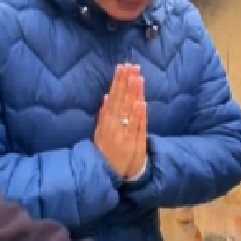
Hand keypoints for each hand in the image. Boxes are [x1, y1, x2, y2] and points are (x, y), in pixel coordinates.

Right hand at [94, 64, 146, 179]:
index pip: (114, 97)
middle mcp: (114, 125)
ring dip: (133, 93)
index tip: (123, 66)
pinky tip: (140, 103)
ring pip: (129, 110)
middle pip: (121, 100)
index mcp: (107, 121)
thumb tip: (106, 96)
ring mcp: (124, 133)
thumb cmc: (106, 153)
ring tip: (137, 77)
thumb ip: (103, 116)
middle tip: (131, 66)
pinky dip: (137, 115)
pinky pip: (136, 127)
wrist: (109, 175)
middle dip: (126, 82)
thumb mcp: (99, 134)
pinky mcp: (133, 142)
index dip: (118, 81)